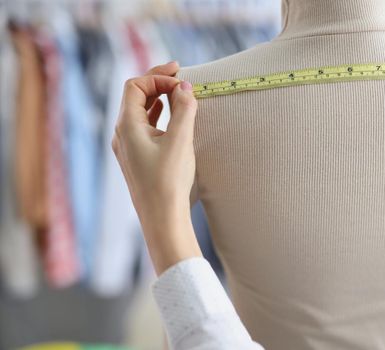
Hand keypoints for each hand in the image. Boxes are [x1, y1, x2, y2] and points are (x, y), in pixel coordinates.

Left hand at [111, 61, 202, 274]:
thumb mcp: (180, 141)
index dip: (157, 77)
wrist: (162, 219)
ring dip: (159, 99)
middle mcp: (122, 134)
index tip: (182, 81)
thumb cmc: (169, 182)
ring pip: (140, 112)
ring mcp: (128, 147)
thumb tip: (185, 87)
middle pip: (135, 96)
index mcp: (127, 126)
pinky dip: (158, 116)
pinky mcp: (138, 158)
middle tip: (180, 77)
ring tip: (178, 94)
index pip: (136, 86)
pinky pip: (145, 127)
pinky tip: (171, 117)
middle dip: (157, 84)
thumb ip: (184, 110)